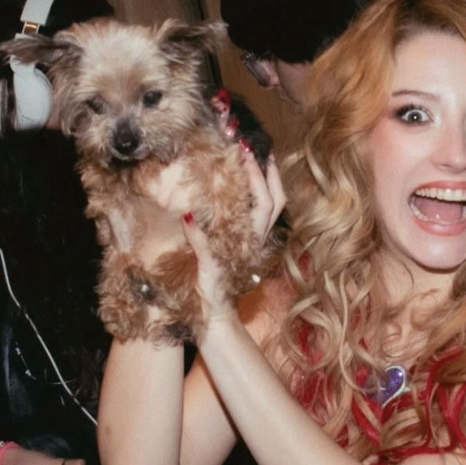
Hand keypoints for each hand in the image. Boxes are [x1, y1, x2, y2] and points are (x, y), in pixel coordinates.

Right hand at [183, 150, 284, 324]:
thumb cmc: (213, 296)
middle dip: (268, 170)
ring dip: (265, 180)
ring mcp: (253, 239)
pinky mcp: (244, 243)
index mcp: (251, 239)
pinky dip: (253, 193)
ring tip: (255, 157)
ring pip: (270, 205)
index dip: (255, 174)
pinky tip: (240, 183)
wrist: (217, 319)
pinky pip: (255, 212)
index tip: (242, 150)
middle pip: (274, 198)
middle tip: (256, 145)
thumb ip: (201, 245)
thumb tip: (190, 217)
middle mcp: (257, 237)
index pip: (261, 200)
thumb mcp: (207, 270)